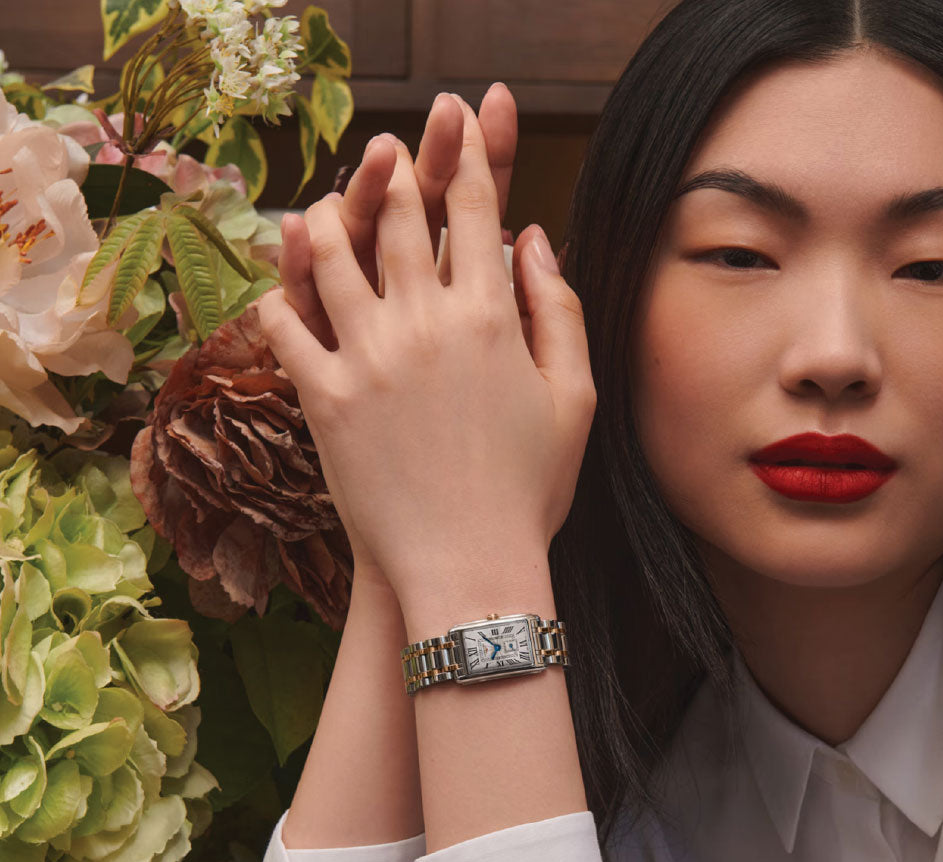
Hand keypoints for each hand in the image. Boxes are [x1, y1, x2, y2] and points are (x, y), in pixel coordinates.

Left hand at [255, 96, 595, 606]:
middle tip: (386, 148)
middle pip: (399, 219)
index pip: (474, 212)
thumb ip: (557, 308)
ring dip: (326, 219)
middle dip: (394, 173)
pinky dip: (281, 297)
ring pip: (331, 257)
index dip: (466, 160)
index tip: (457, 128)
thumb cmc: (530, 489)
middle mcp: (425, 322)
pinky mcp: (324, 399)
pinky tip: (283, 287)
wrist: (470, 563)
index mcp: (491, 317)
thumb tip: (534, 237)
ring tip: (325, 204)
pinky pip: (287, 327)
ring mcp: (368, 358)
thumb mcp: (573, 398)